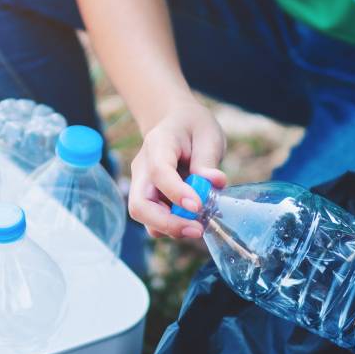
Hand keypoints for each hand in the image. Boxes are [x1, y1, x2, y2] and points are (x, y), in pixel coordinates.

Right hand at [129, 98, 226, 238]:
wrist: (175, 123)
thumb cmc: (192, 127)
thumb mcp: (207, 134)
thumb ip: (208, 160)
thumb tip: (215, 182)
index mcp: (157, 145)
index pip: (159, 172)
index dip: (176, 192)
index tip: (198, 206)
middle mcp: (143, 169)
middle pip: (139, 205)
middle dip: (167, 223)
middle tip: (197, 229)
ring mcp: (143, 186)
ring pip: (145, 218)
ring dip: (171, 227)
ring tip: (199, 225)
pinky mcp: (150, 199)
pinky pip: (155, 221)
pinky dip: (174, 226)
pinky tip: (193, 219)